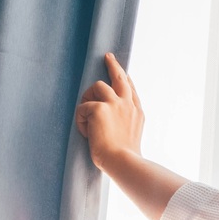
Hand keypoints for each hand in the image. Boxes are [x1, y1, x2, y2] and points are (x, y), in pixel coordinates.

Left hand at [76, 53, 144, 172]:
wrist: (123, 162)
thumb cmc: (125, 158)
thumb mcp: (132, 137)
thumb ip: (126, 124)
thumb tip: (112, 121)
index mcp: (137, 112)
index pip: (130, 89)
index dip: (125, 79)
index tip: (123, 73)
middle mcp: (128, 105)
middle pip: (120, 77)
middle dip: (113, 65)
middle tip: (108, 56)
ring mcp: (115, 104)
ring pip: (97, 86)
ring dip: (88, 99)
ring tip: (88, 118)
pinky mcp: (100, 108)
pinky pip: (83, 107)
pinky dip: (81, 120)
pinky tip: (87, 133)